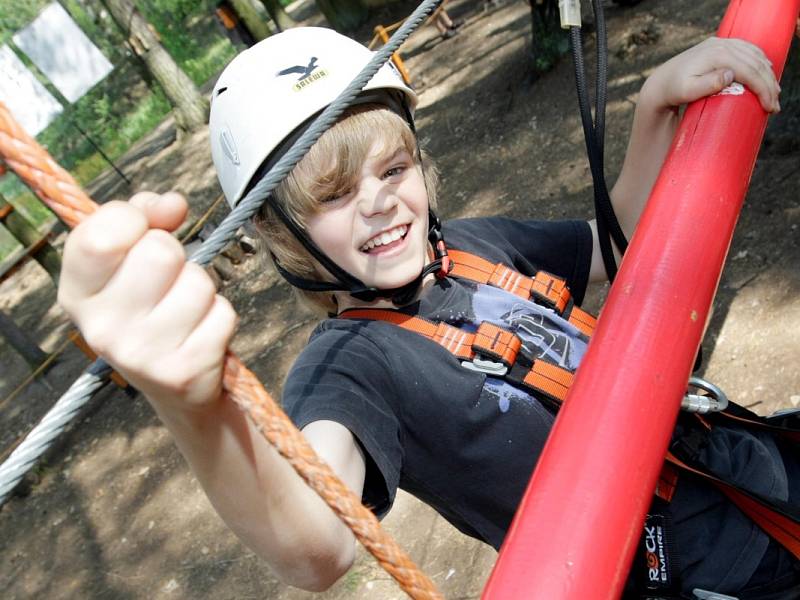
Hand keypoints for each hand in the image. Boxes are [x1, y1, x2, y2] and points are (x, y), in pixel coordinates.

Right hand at [58, 192, 236, 409]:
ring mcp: (143, 354)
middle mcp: (101, 328)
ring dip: (201, 287)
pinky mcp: (184, 370)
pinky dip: (220, 315)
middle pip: (161, 252)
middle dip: (176, 255)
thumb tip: (174, 204)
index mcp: (77, 294)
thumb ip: (146, 215)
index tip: (142, 229)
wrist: (173, 387)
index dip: (134, 219)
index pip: (101, 237)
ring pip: (198, 280)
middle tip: (168, 279)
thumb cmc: (150, 306)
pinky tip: (200, 331)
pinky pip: (223, 311)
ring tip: (184, 308)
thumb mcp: (130, 258)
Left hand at [641, 37, 780, 113]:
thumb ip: (707, 84)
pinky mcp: (721, 45)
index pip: (749, 71)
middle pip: (755, 63)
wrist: (662, 82)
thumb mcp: (686, 91)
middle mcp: (721, 45)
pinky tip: (766, 74)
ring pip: (755, 55)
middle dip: (769, 85)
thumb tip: (730, 75)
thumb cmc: (674, 90)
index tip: (769, 107)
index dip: (763, 89)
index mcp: (716, 55)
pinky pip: (748, 50)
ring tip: (773, 94)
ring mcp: (721, 43)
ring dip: (768, 74)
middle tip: (774, 106)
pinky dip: (760, 62)